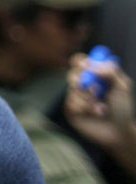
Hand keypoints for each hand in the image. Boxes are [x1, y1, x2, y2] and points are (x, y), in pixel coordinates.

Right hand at [65, 53, 135, 175]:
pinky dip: (86, 108)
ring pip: (73, 90)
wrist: (119, 131)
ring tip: (102, 108)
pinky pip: (71, 103)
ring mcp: (74, 97)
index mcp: (93, 75)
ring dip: (90, 99)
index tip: (86, 65)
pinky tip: (95, 114)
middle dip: (84, 81)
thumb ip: (111, 72)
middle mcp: (81, 84)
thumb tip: (93, 65)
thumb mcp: (122, 87)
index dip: (80, 61)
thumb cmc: (122, 109)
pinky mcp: (70, 109)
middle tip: (96, 89)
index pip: (79, 61)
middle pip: (72, 73)